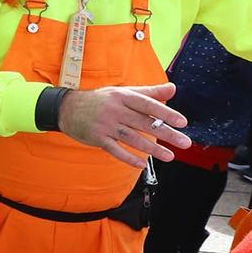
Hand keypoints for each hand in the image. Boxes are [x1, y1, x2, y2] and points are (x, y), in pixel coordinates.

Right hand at [60, 83, 190, 167]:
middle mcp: (114, 110)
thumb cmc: (100, 100)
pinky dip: (128, 158)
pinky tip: (142, 164)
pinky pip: (115, 150)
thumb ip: (149, 92)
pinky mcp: (97, 138)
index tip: (182, 122)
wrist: (66, 108)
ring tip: (170, 156)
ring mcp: (105, 125)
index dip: (165, 113)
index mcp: (122, 97)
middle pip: (144, 123)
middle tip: (184, 142)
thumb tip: (173, 88)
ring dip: (152, 149)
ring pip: (132, 138)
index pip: (147, 105)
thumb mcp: (123, 92)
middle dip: (166, 134)